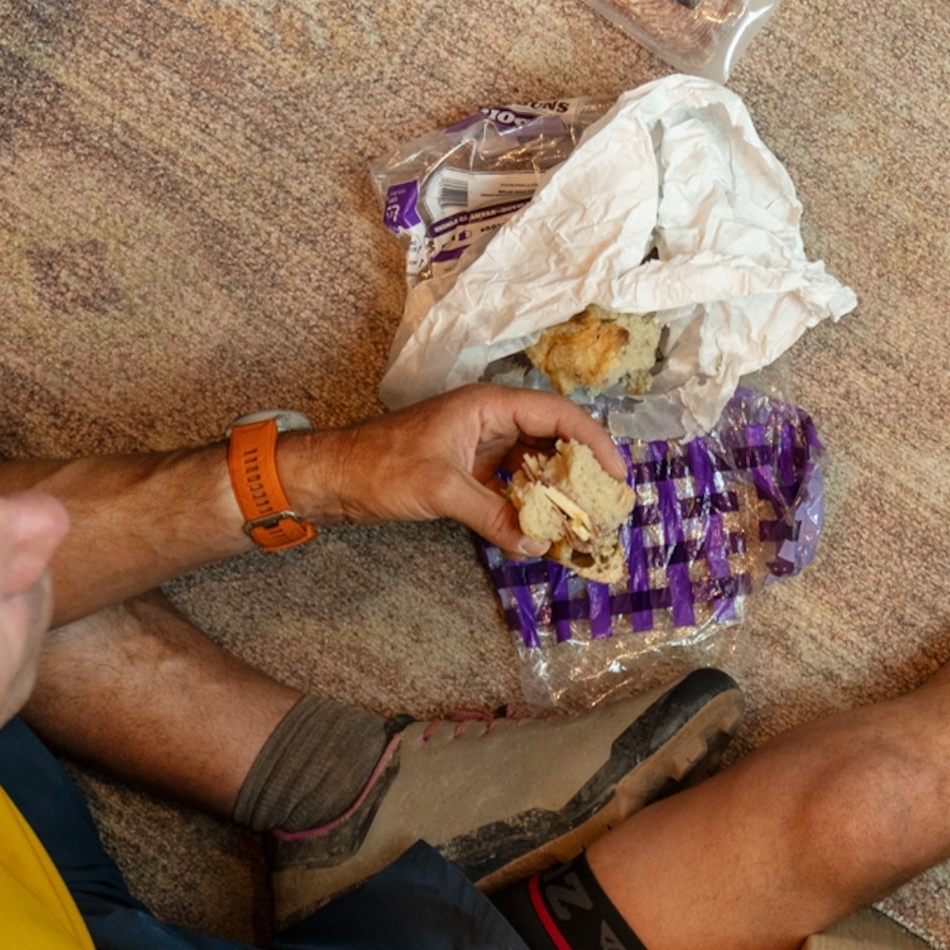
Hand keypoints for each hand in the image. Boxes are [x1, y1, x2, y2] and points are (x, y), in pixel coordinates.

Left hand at [297, 386, 626, 551]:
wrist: (332, 476)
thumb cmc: (380, 467)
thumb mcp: (441, 490)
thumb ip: (492, 515)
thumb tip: (536, 544)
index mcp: (488, 405)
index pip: (557, 415)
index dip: (593, 441)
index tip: (617, 474)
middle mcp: (490, 419)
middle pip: (552, 438)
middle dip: (580, 470)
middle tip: (606, 505)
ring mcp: (479, 445)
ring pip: (533, 462)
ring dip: (556, 490)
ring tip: (581, 521)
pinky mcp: (468, 469)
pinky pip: (511, 482)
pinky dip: (528, 503)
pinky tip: (541, 528)